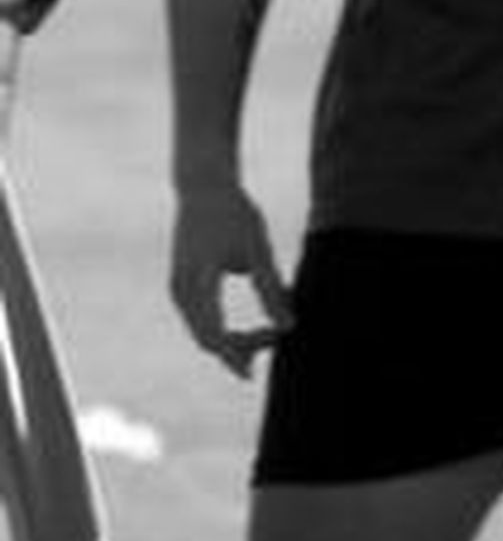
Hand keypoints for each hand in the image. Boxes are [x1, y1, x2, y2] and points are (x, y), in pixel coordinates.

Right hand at [169, 178, 293, 375]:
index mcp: (199, 280)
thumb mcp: (258, 248)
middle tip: (275, 342)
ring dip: (232, 343)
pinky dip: (223, 331)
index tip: (270, 351)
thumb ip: (271, 289)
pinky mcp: (181, 286)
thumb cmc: (234, 213)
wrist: (202, 186)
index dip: (240, 354)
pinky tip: (250, 331)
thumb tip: (288, 327)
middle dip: (240, 350)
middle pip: (207, 340)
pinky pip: (199, 322)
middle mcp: (181, 290)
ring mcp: (177, 289)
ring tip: (267, 338)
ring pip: (202, 333)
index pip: (216, 335)